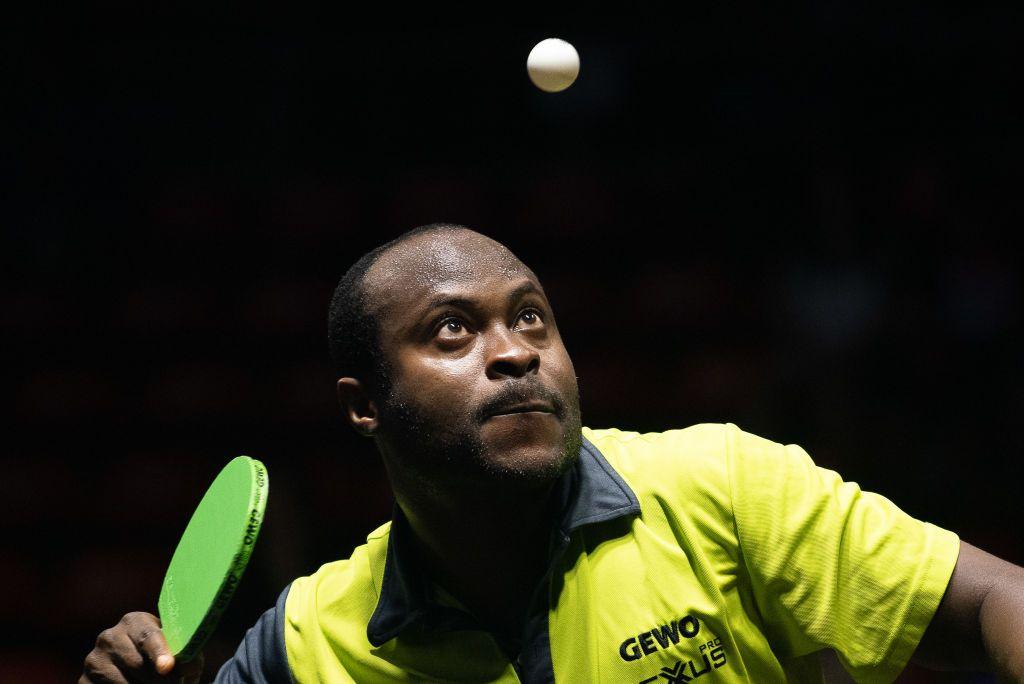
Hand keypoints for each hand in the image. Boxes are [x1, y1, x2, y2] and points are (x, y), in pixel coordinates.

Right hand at [80, 611, 202, 682]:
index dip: (159, 652)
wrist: (139, 671)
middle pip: (137, 664)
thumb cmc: (163, 658)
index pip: (148, 636)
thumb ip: (184, 655)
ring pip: (124, 682)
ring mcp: (94, 660)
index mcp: (134, 622)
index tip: (167, 667)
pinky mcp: (84, 681)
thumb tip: (186, 666)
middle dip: (159, 680)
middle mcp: (110, 637)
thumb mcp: (176, 651)